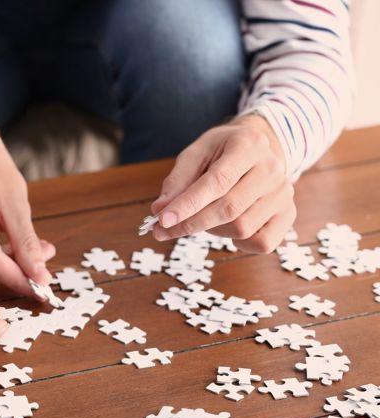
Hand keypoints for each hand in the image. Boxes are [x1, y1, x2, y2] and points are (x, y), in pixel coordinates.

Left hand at [150, 115, 295, 253]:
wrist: (258, 149)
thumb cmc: (221, 152)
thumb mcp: (195, 154)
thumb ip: (177, 181)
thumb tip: (159, 210)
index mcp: (248, 145)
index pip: (217, 182)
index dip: (188, 205)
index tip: (162, 220)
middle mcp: (272, 168)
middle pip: (229, 209)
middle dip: (191, 224)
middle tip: (161, 231)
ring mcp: (284, 192)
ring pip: (242, 228)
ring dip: (213, 230)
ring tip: (203, 216)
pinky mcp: (288, 213)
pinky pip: (262, 243)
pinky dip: (239, 242)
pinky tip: (228, 226)